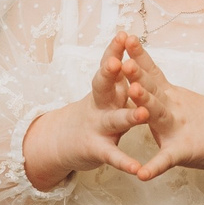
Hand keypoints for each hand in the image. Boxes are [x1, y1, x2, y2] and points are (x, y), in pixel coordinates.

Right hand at [20, 32, 150, 189]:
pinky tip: (139, 170)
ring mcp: (98, 127)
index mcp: (104, 88)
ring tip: (143, 114)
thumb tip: (126, 36)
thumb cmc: (92, 112)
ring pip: (114, 120)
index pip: (108, 64)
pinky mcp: (98, 150)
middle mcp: (99, 104)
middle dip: (110, 75)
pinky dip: (126, 163)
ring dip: (129, 117)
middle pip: (104, 87)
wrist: (61, 142)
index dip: (115, 50)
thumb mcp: (101, 90)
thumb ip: (114, 70)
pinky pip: (114, 156)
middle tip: (118, 63)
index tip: (125, 34)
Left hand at [117, 35, 203, 204]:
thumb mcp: (180, 100)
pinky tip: (142, 174)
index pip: (152, 71)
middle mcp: (172, 107)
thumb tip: (138, 78)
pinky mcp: (183, 151)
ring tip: (132, 92)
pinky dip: (154, 167)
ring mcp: (177, 128)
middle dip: (136, 74)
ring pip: (158, 114)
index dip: (138, 55)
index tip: (124, 36)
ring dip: (145, 104)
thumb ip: (159, 91)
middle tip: (121, 61)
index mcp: (169, 95)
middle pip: (152, 88)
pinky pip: (166, 160)